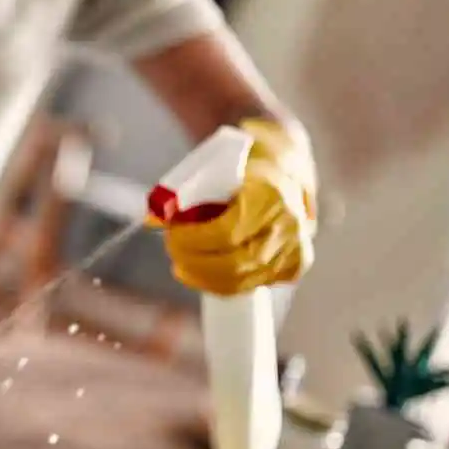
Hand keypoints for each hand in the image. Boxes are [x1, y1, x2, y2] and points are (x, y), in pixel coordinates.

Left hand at [160, 119, 317, 295]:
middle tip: (173, 252)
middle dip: (195, 263)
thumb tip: (152, 219)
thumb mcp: (214, 164)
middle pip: (234, 264)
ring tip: (182, 265)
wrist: (285, 165)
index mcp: (270, 194)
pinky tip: (204, 274)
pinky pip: (253, 285)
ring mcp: (296, 248)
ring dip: (205, 278)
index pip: (226, 233)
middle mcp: (289, 225)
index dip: (193, 240)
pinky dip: (223, 284)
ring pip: (243, 281)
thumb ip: (184, 191)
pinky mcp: (294, 265)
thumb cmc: (243, 163)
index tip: (171, 234)